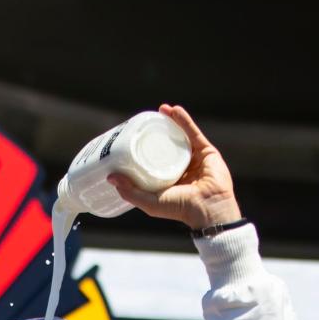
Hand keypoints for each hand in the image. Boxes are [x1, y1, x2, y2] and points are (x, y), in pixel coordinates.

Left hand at [109, 105, 240, 230]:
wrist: (208, 208)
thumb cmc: (180, 209)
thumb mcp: (149, 202)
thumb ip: (130, 191)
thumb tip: (110, 177)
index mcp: (168, 180)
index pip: (154, 161)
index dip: (144, 149)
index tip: (133, 139)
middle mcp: (181, 168)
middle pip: (167, 146)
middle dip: (157, 132)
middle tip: (145, 122)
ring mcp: (194, 159)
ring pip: (180, 137)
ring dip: (171, 122)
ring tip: (160, 110)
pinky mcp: (206, 152)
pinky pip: (193, 133)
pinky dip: (184, 120)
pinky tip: (174, 110)